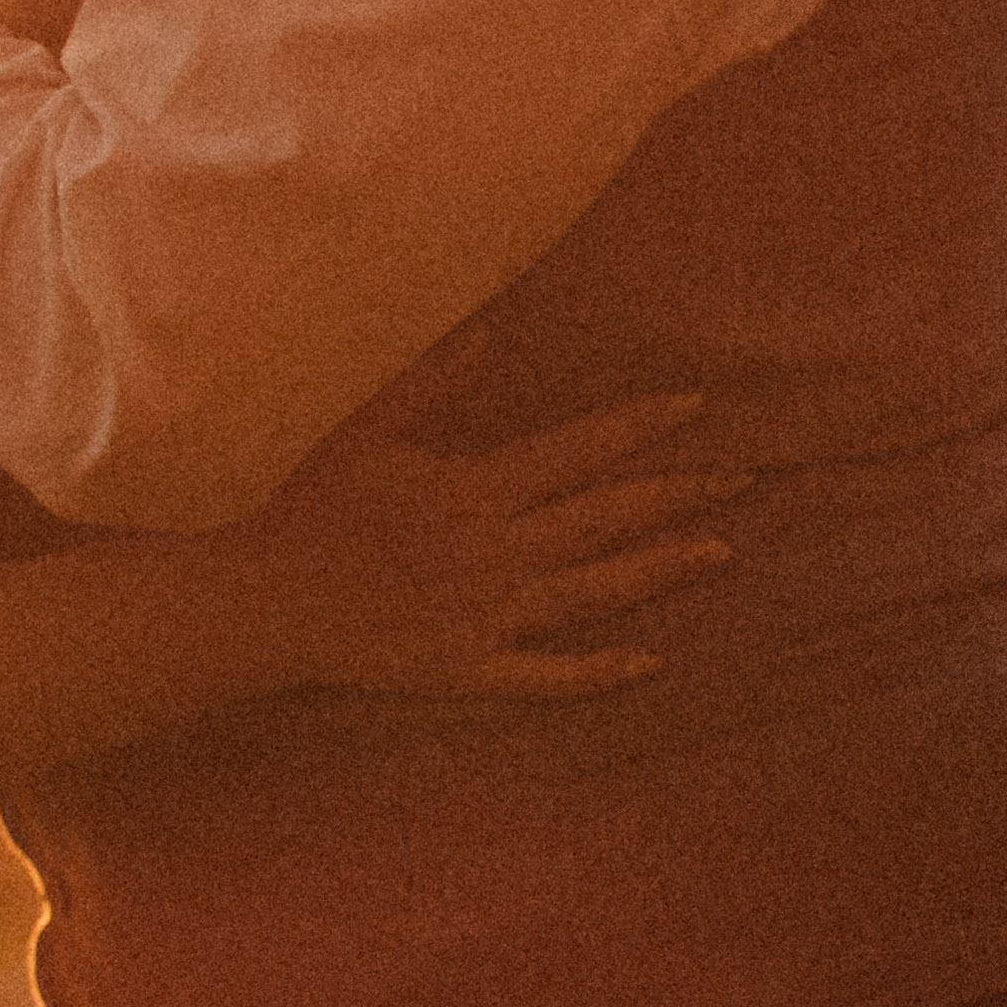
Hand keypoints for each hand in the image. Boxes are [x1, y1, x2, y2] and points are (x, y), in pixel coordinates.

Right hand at [253, 391, 743, 701]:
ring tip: (720, 552)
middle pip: (603, 518)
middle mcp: (493, 553)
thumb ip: (431, 383)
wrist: (263, 604)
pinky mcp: (470, 669)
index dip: (637, 426)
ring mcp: (486, 616)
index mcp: (471, 491)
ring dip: (659, 570)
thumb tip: (490, 331)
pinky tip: (650, 663)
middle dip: (677, 494)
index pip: (576, 451)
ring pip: (592, 591)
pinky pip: (547, 675)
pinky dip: (599, 672)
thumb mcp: (366, 431)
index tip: (693, 406)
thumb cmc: (307, 509)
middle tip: (743, 478)